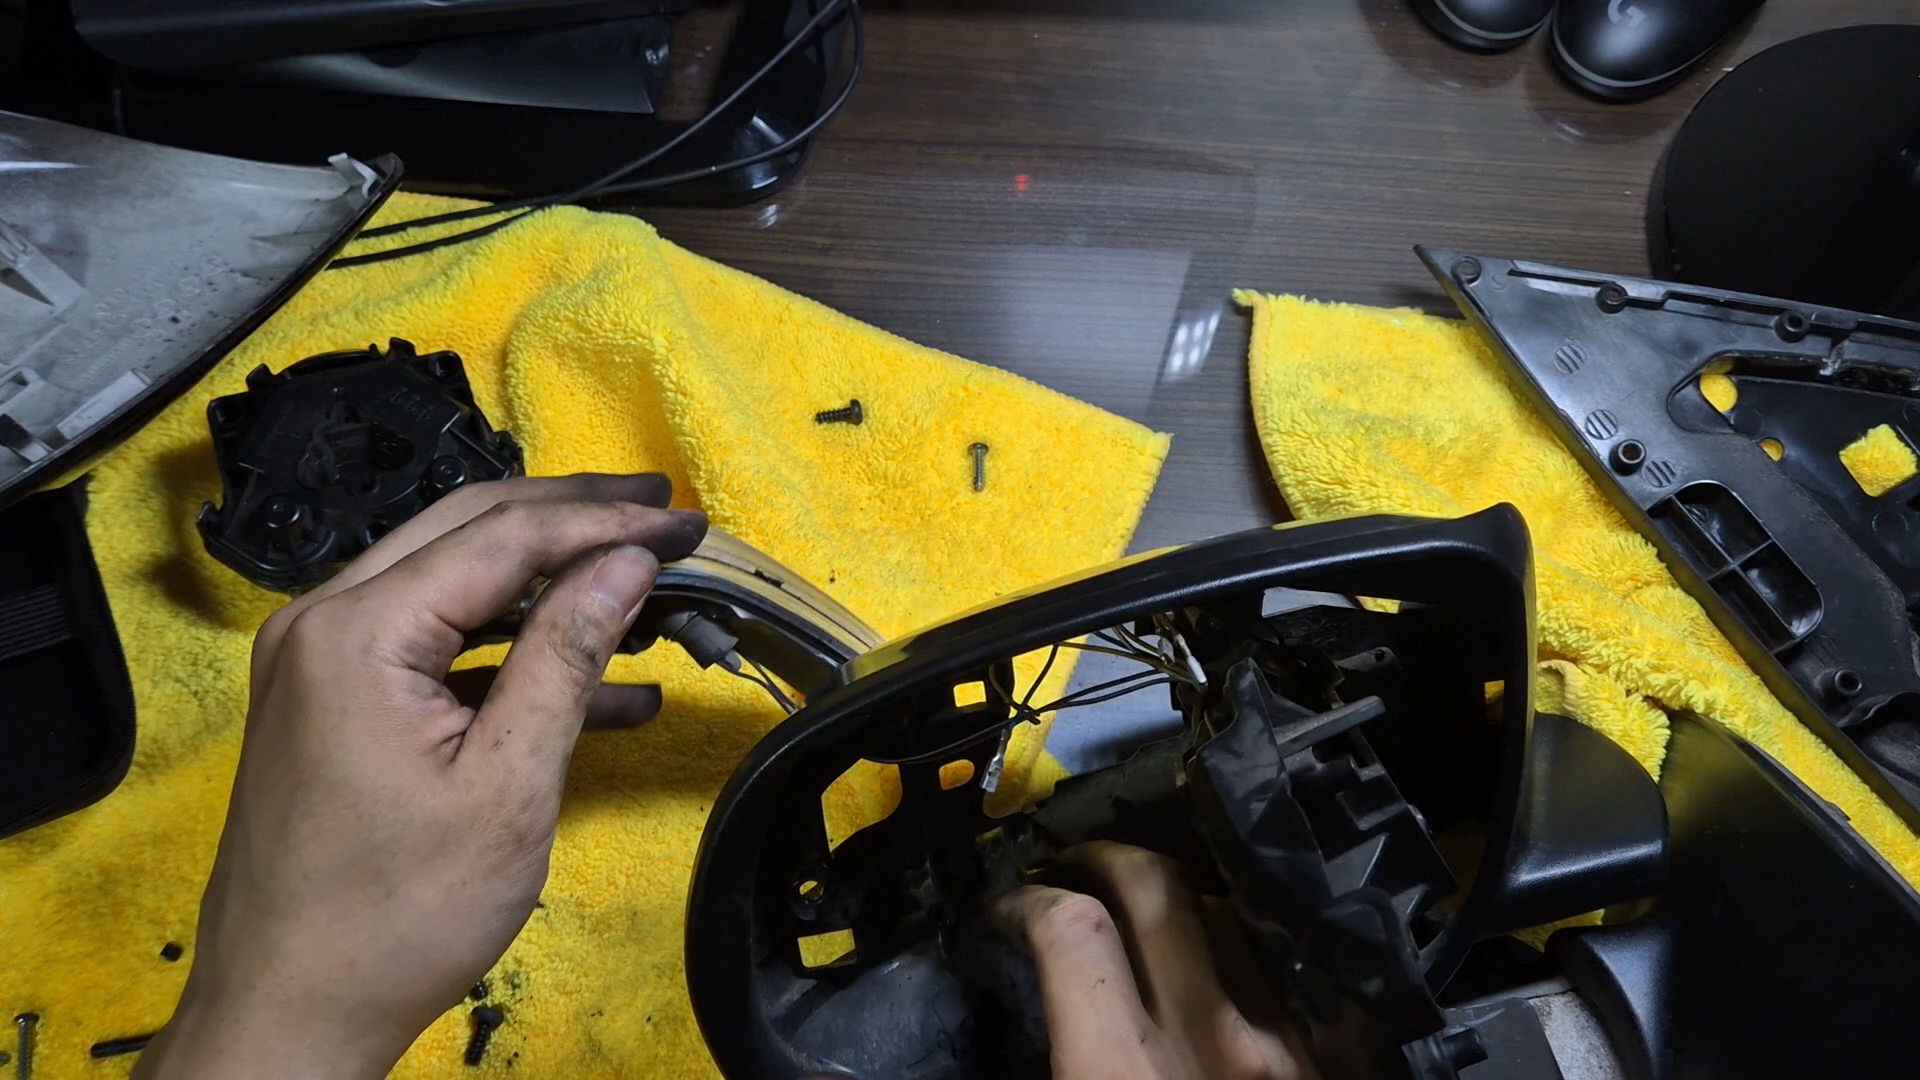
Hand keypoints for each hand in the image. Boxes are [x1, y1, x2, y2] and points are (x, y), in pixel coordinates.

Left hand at [135, 473, 707, 1079]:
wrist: (290, 1013)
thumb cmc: (387, 921)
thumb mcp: (506, 784)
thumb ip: (567, 657)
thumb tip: (624, 565)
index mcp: (356, 634)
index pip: (502, 537)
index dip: (604, 523)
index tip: (679, 523)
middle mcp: (323, 626)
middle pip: (470, 532)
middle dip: (576, 518)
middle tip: (661, 510)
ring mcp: (321, 663)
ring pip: (455, 581)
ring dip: (550, 581)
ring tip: (641, 580)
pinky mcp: (334, 703)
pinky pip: (437, 646)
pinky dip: (514, 651)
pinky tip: (601, 685)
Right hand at [995, 842, 1320, 1079]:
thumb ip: (1063, 1046)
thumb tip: (1047, 980)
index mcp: (1120, 1073)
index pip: (1073, 932)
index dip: (1030, 902)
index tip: (1015, 904)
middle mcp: (1210, 1040)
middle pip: (1154, 887)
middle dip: (1102, 858)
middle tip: (1075, 866)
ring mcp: (1285, 1044)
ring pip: (1223, 911)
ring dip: (1175, 896)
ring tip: (1145, 908)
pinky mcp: (1334, 1059)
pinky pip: (1282, 965)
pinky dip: (1242, 947)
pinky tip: (1220, 957)